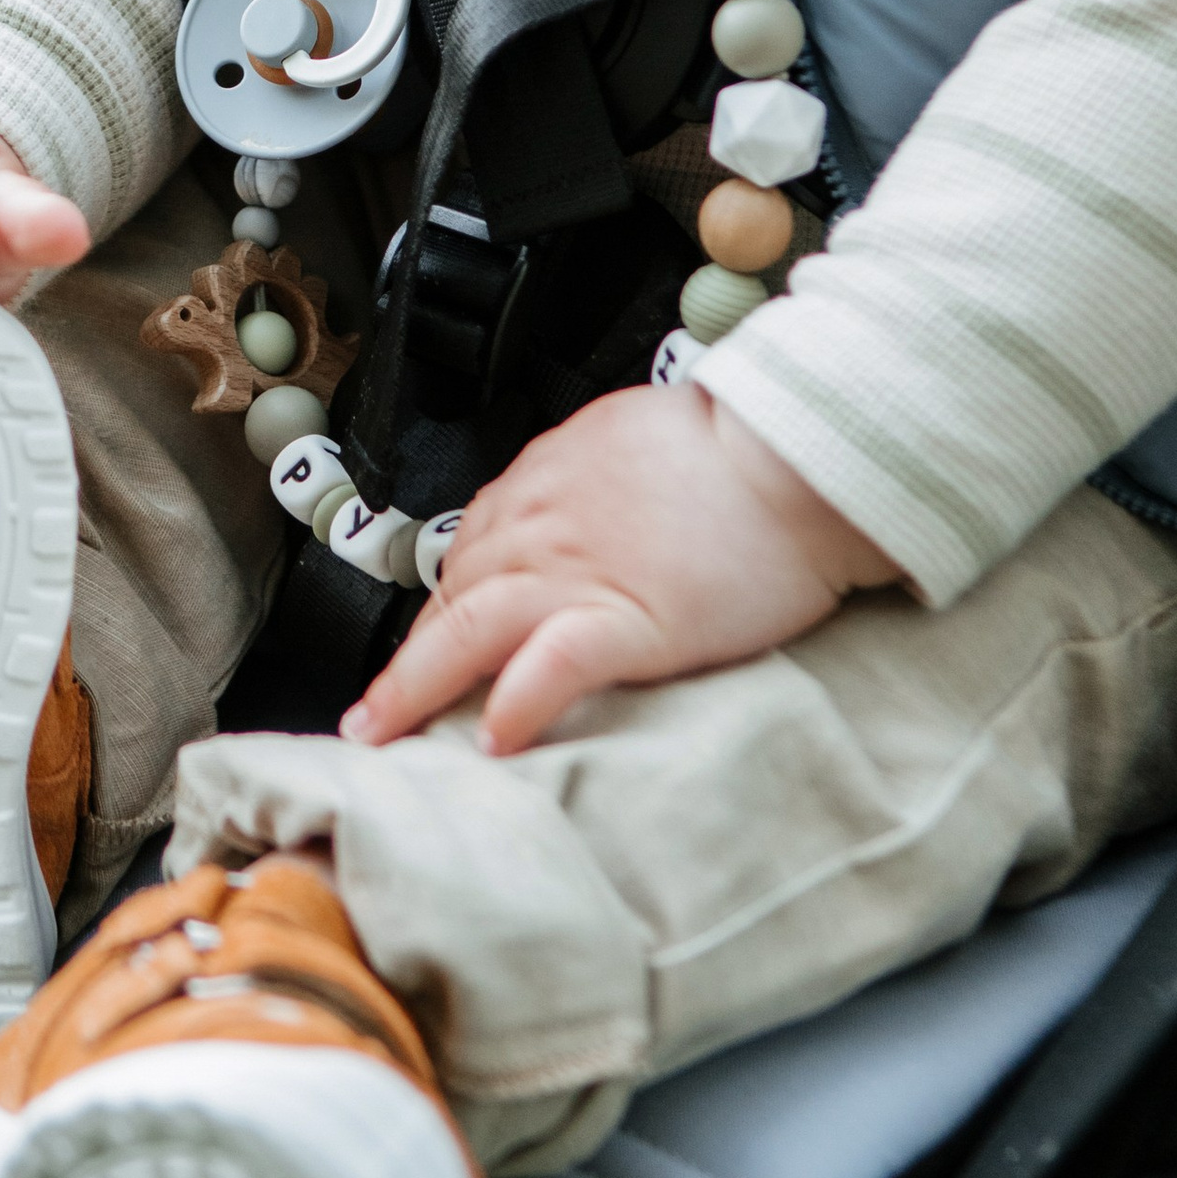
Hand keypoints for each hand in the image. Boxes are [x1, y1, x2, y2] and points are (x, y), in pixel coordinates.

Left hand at [344, 387, 898, 754]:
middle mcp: (544, 522)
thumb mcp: (638, 439)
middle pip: (454, 595)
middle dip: (407, 658)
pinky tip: (494, 738)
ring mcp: (580, 571)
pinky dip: (516, 701)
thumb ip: (592, 477)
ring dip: (416, 688)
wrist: (801, 453)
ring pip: (470, 629)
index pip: (471, 549)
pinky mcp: (629, 618)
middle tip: (374, 712)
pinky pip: (552, 664)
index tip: (428, 642)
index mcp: (547, 478)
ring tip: (383, 736)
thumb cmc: (740, 448)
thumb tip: (578, 505)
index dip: (443, 604)